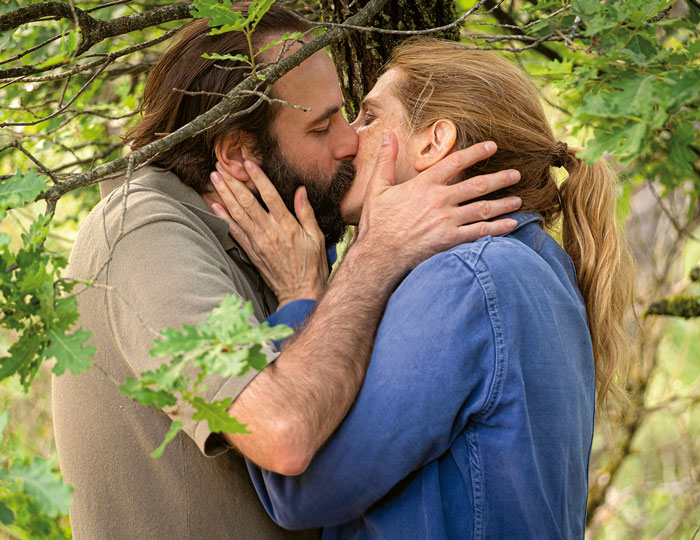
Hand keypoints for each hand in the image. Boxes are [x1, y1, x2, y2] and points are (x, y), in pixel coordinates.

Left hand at [204, 161, 328, 307]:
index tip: (248, 163)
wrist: (300, 292)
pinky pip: (234, 232)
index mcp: (287, 225)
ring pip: (237, 214)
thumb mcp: (316, 237)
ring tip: (215, 179)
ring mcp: (258, 242)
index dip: (258, 178)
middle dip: (233, 183)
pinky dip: (223, 218)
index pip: (270, 196)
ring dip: (224, 195)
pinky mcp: (251, 252)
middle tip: (220, 167)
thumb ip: (306, 213)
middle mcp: (269, 232)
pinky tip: (214, 206)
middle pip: (247, 202)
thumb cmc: (312, 266)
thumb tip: (301, 191)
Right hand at [356, 131, 521, 275]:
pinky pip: (480, 232)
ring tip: (518, 200)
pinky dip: (498, 228)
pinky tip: (511, 224)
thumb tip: (389, 135)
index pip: (455, 162)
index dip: (476, 152)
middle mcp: (439, 199)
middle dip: (500, 179)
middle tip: (515, 174)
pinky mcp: (450, 240)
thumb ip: (386, 160)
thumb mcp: (377, 188)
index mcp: (424, 184)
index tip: (492, 147)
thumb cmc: (377, 223)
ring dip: (503, 203)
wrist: (379, 255)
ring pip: (483, 208)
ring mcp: (447, 220)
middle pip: (477, 185)